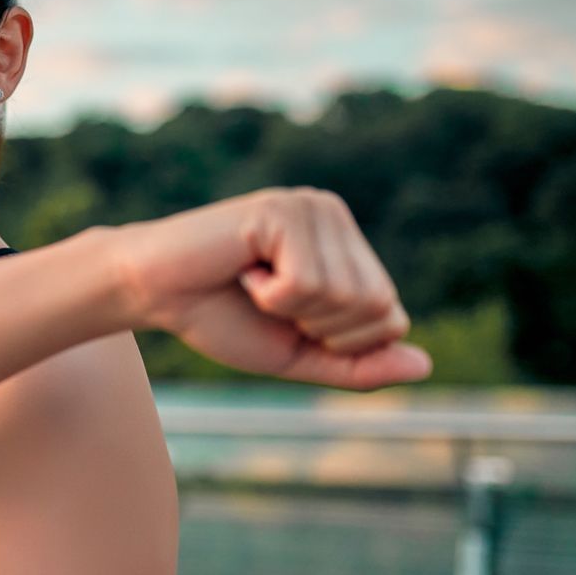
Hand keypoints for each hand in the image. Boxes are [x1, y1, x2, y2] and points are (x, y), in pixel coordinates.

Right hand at [114, 188, 432, 389]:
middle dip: (318, 328)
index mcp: (346, 245)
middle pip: (376, 307)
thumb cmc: (220, 318)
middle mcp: (335, 216)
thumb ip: (357, 364)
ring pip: (345, 296)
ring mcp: (310, 207)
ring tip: (252, 283)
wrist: (152, 293)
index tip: (286, 317)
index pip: (390, 316)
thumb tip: (423, 366)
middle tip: (268, 302)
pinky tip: (242, 269)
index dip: (338, 342)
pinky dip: (270, 296)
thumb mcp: (298, 355)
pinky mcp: (282, 210)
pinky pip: (307, 283)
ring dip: (290, 311)